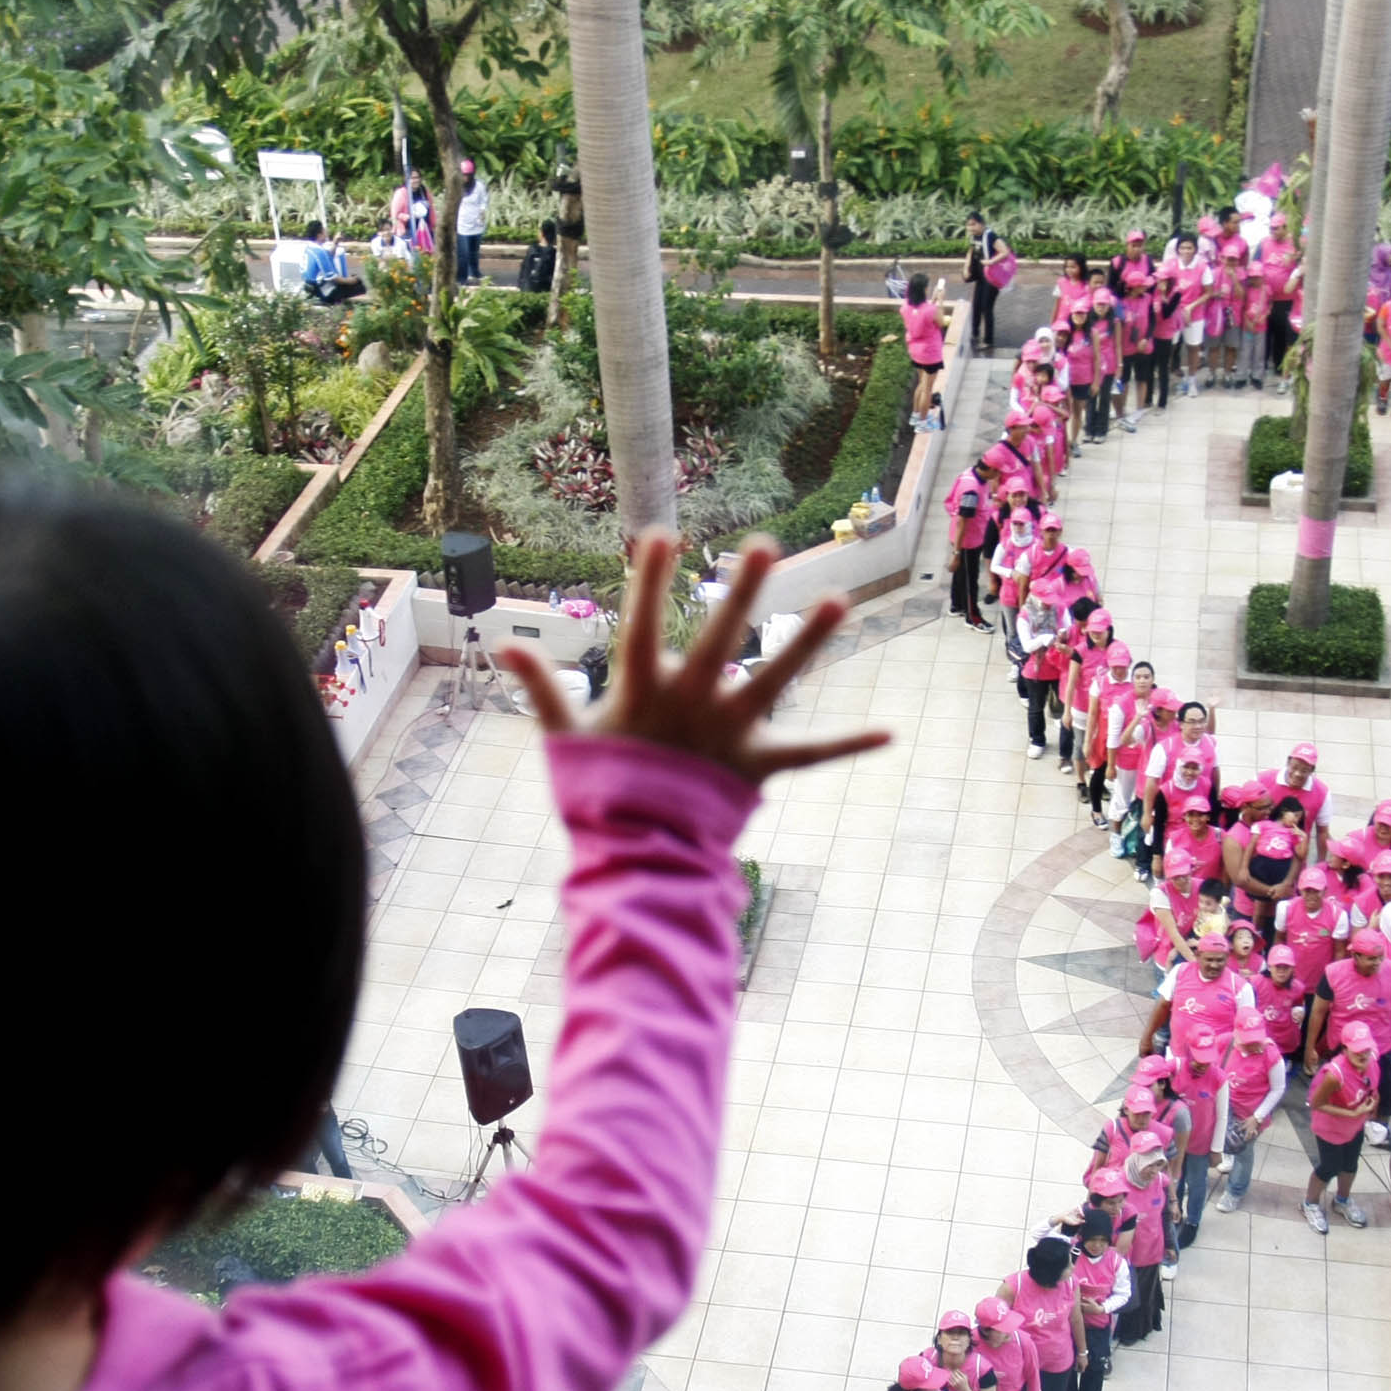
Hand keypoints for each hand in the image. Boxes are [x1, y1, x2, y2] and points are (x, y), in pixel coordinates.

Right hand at [501, 530, 889, 784]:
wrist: (637, 856)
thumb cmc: (600, 789)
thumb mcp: (566, 737)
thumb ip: (541, 688)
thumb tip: (501, 646)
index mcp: (643, 694)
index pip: (642, 627)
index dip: (648, 582)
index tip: (660, 534)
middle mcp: (692, 706)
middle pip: (721, 641)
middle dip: (742, 591)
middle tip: (765, 543)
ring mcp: (729, 735)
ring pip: (776, 681)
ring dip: (809, 641)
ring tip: (841, 599)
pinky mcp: (758, 768)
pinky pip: (808, 754)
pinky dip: (847, 746)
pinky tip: (889, 733)